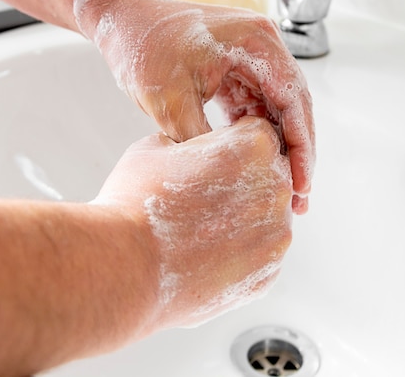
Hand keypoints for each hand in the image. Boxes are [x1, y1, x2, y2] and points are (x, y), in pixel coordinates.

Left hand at [74, 0, 314, 213]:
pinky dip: (257, 132)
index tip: (301, 183)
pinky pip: (255, 103)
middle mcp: (261, 45)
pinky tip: (256, 161)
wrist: (120, 19)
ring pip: (276, 107)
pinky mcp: (234, 67)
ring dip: (279, 144)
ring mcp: (249, 55)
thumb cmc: (143, 46)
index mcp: (256, 42)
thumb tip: (229, 179)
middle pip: (292, 105)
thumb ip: (203, 141)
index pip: (293, 99)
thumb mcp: (171, 101)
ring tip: (281, 185)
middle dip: (297, 151)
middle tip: (298, 195)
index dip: (302, 145)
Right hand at [94, 116, 292, 328]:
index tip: (208, 157)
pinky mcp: (269, 273)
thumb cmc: (137, 200)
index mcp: (255, 145)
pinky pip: (262, 252)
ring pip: (269, 215)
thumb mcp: (158, 145)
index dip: (230, 140)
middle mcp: (278, 187)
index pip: (258, 131)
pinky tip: (206, 253)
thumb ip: (191, 139)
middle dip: (244, 176)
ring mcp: (277, 235)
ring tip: (200, 226)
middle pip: (270, 172)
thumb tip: (195, 149)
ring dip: (244, 215)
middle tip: (203, 192)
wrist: (128, 267)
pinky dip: (241, 251)